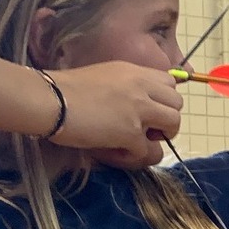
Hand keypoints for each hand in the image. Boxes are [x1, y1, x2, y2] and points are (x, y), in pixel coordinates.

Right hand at [48, 63, 182, 169]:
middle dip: (166, 118)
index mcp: (135, 72)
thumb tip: (130, 106)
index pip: (170, 82)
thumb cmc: (65, 88)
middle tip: (146, 128)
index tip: (149, 109)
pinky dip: (134, 156)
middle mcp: (142, 87)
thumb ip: (123, 87)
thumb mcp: (103, 76)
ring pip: (173, 124)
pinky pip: (148, 150)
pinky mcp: (130, 133)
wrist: (51, 99)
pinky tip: (117, 153)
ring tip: (139, 142)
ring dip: (159, 137)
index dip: (163, 99)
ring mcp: (139, 110)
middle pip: (177, 103)